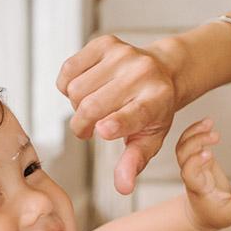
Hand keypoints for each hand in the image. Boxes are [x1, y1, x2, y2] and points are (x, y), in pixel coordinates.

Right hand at [56, 35, 177, 194]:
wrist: (162, 71)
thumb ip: (134, 162)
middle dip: (81, 125)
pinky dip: (69, 84)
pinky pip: (68, 69)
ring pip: (76, 89)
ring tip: (94, 107)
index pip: (133, 114)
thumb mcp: (150, 139)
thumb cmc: (153, 112)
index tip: (102, 131)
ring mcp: (123, 55)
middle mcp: (142, 73)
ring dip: (77, 105)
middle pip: (92, 106)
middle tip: (88, 131)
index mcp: (156, 100)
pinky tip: (87, 88)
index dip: (116, 123)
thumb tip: (123, 187)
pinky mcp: (106, 43)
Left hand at [176, 119, 230, 230]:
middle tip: (216, 135)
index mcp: (197, 188)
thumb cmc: (216, 215)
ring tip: (210, 122)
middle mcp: (191, 175)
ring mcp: (193, 165)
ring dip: (193, 132)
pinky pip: (191, 143)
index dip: (195, 162)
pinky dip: (196, 131)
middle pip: (183, 155)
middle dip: (195, 142)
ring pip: (183, 146)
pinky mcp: (198, 159)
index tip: (209, 154)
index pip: (189, 173)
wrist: (202, 214)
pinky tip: (208, 122)